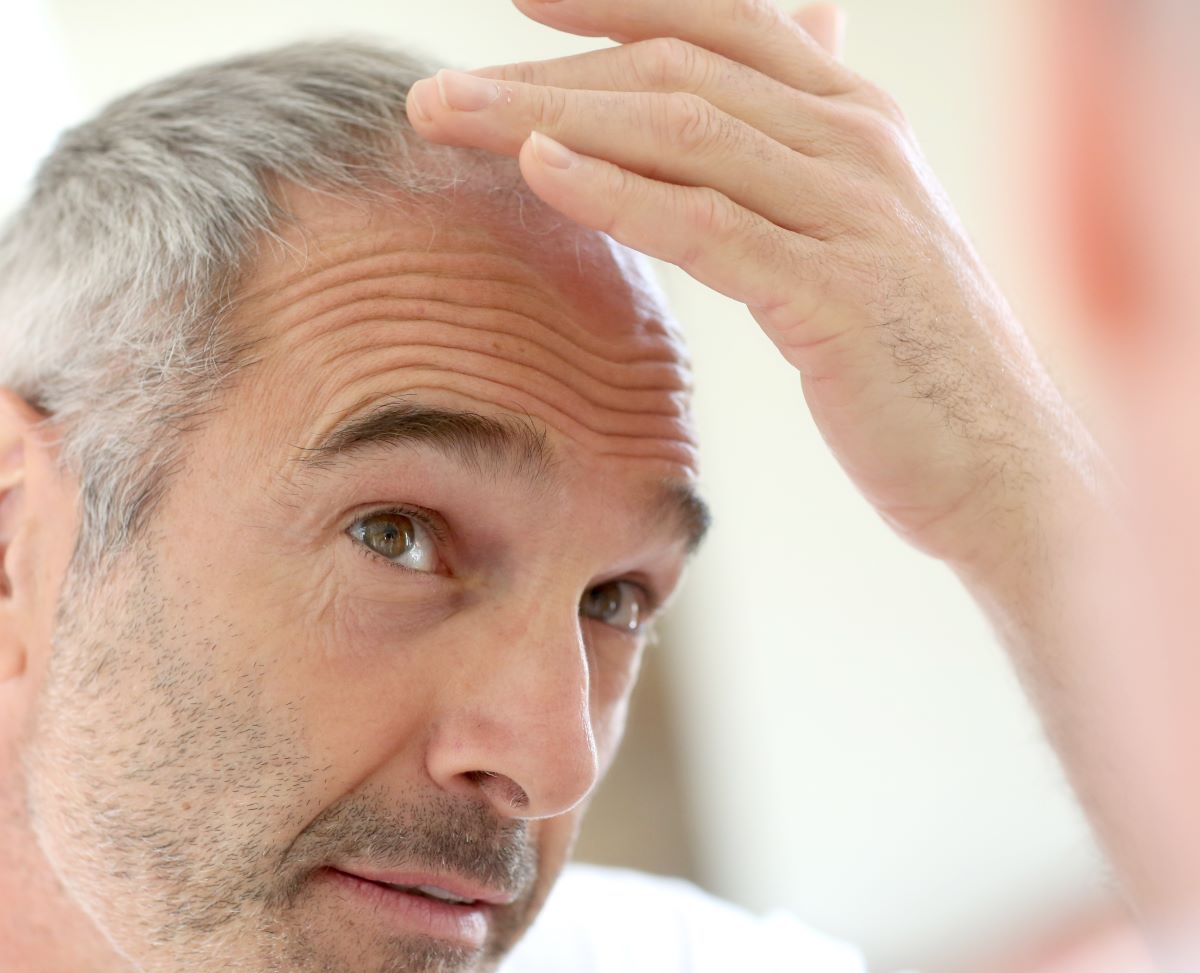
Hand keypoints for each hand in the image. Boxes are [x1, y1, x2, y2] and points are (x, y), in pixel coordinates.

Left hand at [406, 0, 1100, 577]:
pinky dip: (618, 189)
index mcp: (857, 116)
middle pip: (677, 69)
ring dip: (550, 116)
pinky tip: (540, 170)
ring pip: (681, 130)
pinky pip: (707, 224)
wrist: (1001, 463)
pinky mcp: (836, 294)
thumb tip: (804, 38)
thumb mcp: (865, 225)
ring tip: (449, 119)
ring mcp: (854, 211)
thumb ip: (815, 136)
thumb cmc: (912, 356)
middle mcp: (858, 140)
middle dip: (546, 71)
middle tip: (435, 95)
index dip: (615, 0)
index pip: (720, 19)